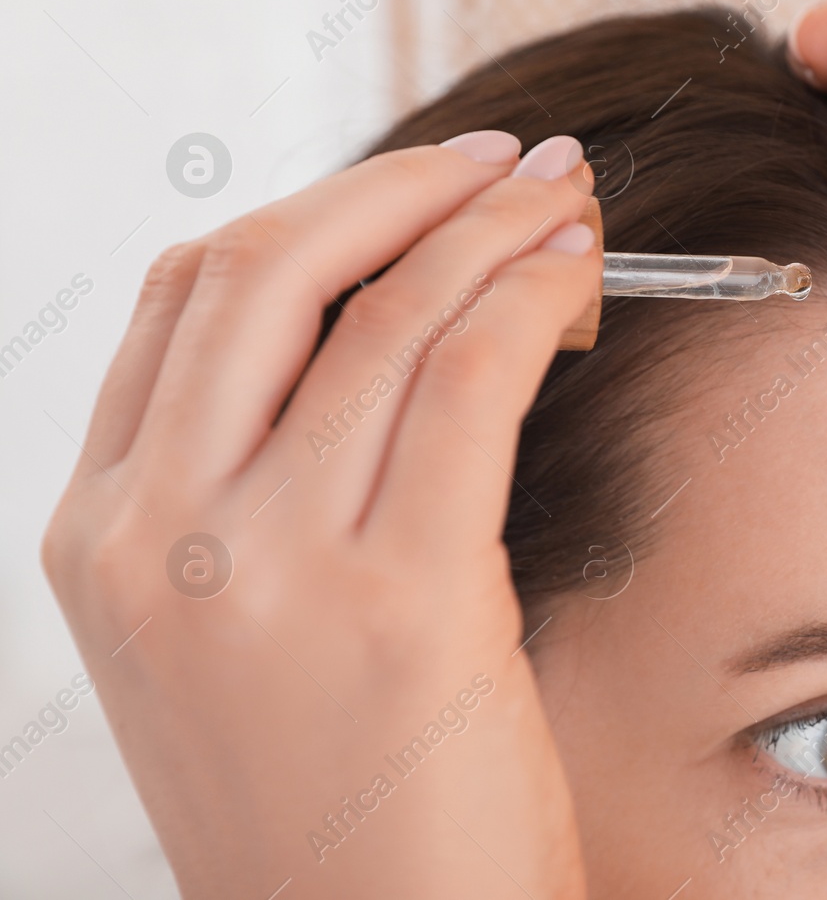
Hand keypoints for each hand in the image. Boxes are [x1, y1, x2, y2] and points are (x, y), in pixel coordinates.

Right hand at [42, 131, 597, 898]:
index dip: (315, 212)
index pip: (190, 301)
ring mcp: (265, 568)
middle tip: (499, 162)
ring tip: (567, 203)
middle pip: (265, 267)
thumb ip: (264, 486)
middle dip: (398, 186)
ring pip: (384, 310)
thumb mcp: (240, 636)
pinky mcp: (397, 600)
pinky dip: (531, 296)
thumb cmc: (333, 807)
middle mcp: (158, 539)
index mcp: (103, 538)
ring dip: (489, 227)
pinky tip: (579, 278)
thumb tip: (380, 328)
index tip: (413, 189)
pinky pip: (469, 376)